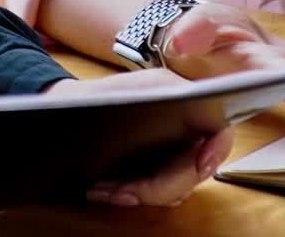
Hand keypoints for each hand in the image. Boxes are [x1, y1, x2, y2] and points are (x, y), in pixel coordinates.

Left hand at [41, 69, 234, 206]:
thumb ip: (170, 98)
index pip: (219, 130)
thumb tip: (199, 127)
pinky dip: (130, 193)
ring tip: (103, 189)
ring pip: (174, 186)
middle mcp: (184, 128)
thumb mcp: (135, 91)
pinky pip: (155, 192)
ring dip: (140, 193)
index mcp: (184, 100)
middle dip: (159, 186)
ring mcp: (170, 152)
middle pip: (194, 170)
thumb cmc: (98, 97)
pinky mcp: (154, 170)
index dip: (216, 150)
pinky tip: (102, 190)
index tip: (200, 166)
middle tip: (123, 191)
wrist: (64, 111)